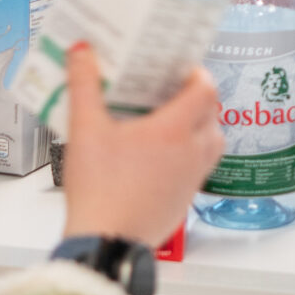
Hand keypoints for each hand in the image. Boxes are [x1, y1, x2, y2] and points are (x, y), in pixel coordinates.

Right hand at [58, 43, 226, 247]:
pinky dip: (189, 156)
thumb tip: (83, 51)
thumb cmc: (99, 188)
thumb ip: (85, 86)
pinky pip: (199, 168)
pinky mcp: (185, 200)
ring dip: (199, 128)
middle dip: (197, 100)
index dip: (197, 74)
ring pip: (211, 142)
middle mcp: (192, 152)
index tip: (180, 69)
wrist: (106, 243)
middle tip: (171, 92)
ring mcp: (192, 178)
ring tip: (169, 123)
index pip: (205, 89)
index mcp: (174, 129)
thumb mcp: (85, 130)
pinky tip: (159, 158)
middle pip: (212, 114)